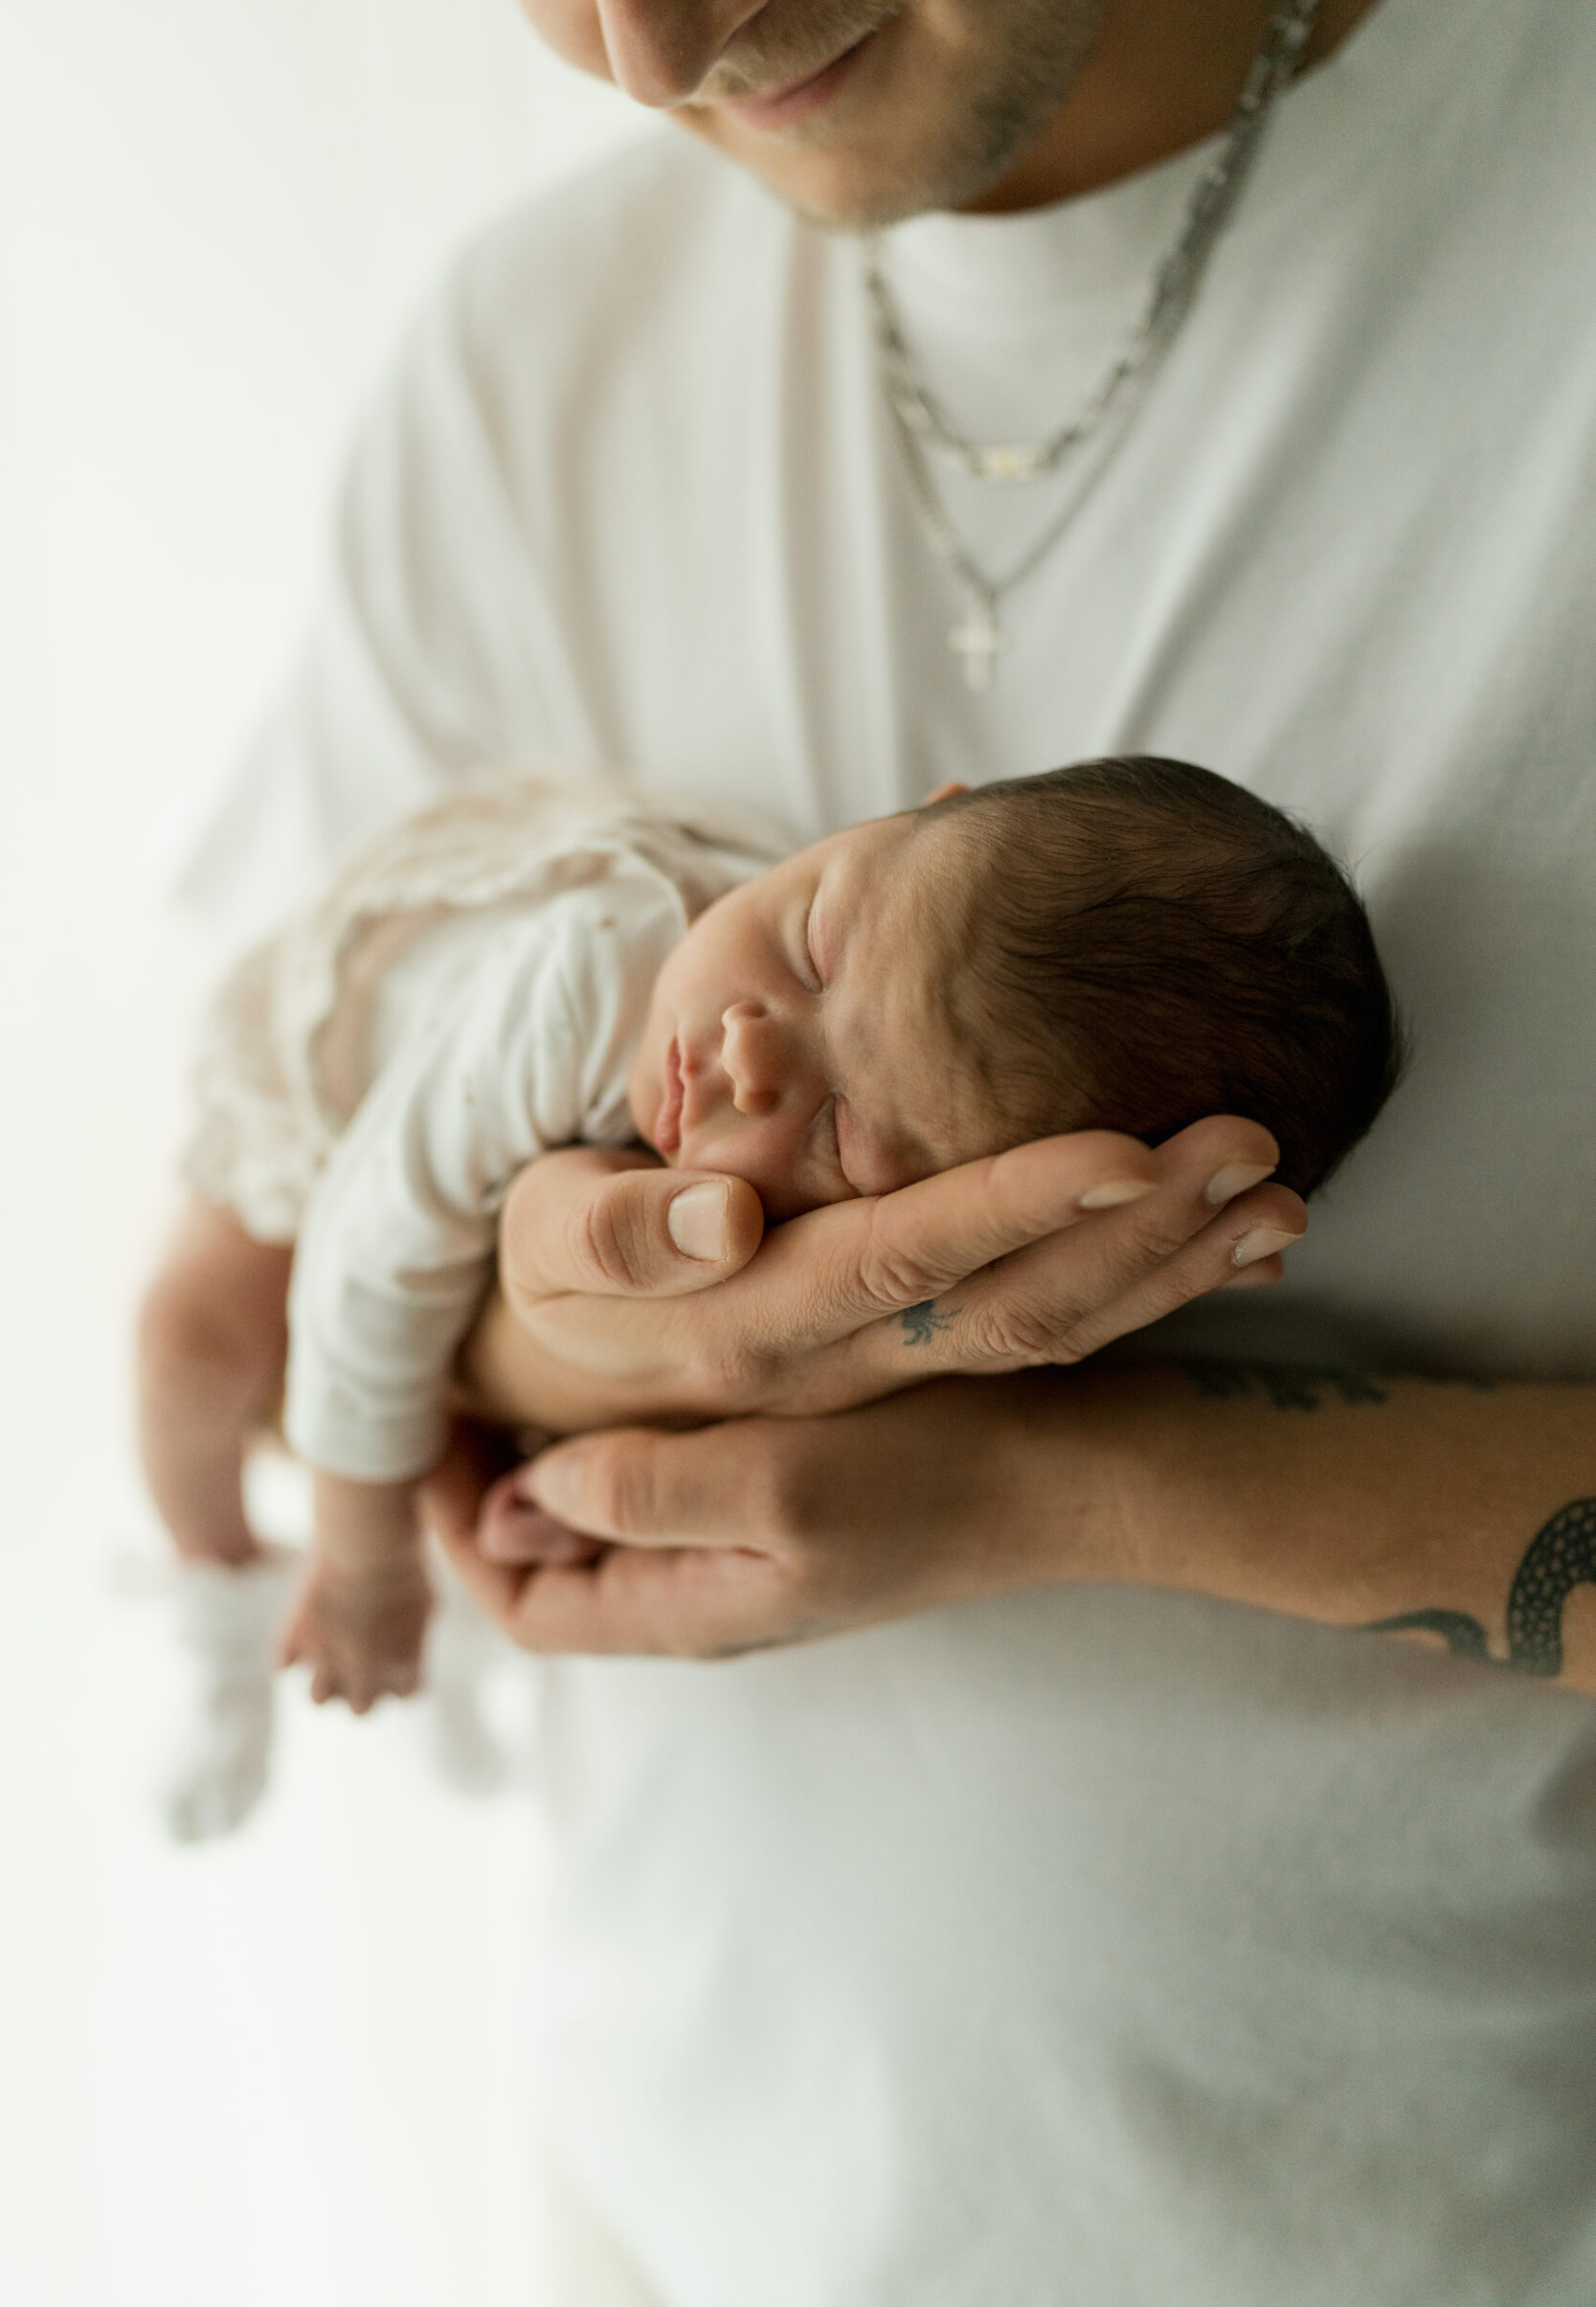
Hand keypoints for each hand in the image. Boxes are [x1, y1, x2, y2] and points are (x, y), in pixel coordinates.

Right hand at [278, 1545, 432, 1711]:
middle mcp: (366, 1677)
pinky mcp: (293, 1643)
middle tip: (357, 1652)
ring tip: (327, 1646)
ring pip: (318, 1699)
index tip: (395, 1649)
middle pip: (361, 1709)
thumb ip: (417, 1636)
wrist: (365, 1543)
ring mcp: (326, 1664)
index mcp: (405, 1668)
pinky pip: (283, 1665)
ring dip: (322, 1676)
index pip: (406, 1694)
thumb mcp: (428, 1602)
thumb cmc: (405, 1564)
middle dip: (359, 1684)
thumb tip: (410, 1645)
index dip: (400, 1673)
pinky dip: (290, 1651)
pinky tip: (302, 1626)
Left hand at [423, 1374, 1082, 1659]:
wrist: (1086, 1475)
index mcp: (693, 1609)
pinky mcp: (805, 1505)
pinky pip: (683, 1484)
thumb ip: (638, 1493)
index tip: (438, 1429)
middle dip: (500, 1491)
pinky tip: (645, 1356)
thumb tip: (528, 1500)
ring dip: (567, 1456)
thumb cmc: (935, 1475)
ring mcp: (763, 1553)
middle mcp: (716, 1595)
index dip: (462, 1531)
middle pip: (562, 1566)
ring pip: (620, 1520)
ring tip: (530, 1362)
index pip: (526, 1606)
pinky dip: (637, 1434)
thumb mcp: (772, 1484)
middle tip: (463, 1382)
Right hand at [460, 1116, 1304, 1432]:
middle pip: (1012, 1305)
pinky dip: (1138, 1298)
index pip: (904, 1259)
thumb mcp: (537, 1248)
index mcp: (755, 1323)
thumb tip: (728, 1216)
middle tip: (1254, 1152)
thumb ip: (613, 1231)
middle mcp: (842, 1366)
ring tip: (1276, 1202)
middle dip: (1138, 1232)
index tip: (1123, 1148)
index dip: (1013, 1204)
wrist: (560, 1388)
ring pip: (1047, 1333)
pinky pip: (1041, 1339)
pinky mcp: (911, 1369)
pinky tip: (1219, 1251)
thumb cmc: (547, 1287)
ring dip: (1165, 1270)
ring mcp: (886, 1380)